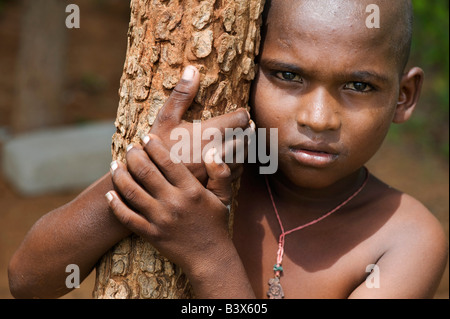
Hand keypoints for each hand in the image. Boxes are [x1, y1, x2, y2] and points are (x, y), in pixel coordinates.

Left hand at [106, 134, 234, 274]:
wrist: (209, 257)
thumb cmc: (216, 223)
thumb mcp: (224, 197)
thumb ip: (220, 173)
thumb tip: (212, 152)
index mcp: (192, 191)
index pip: (168, 161)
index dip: (154, 146)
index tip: (146, 137)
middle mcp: (174, 202)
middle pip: (145, 171)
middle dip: (134, 155)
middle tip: (129, 148)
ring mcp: (160, 219)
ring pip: (132, 191)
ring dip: (120, 175)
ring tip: (115, 165)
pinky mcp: (150, 234)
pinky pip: (127, 217)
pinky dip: (115, 205)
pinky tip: (109, 194)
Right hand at [147, 65, 251, 184]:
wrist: (149, 181)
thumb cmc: (155, 147)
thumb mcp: (165, 118)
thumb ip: (181, 94)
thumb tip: (192, 69)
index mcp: (210, 132)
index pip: (242, 119)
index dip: (242, 115)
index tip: (239, 113)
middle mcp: (219, 151)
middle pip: (247, 138)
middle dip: (246, 130)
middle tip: (243, 126)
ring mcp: (219, 170)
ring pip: (244, 155)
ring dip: (244, 146)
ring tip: (239, 140)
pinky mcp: (216, 184)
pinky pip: (237, 172)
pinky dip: (237, 163)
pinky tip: (229, 158)